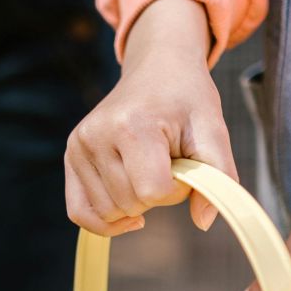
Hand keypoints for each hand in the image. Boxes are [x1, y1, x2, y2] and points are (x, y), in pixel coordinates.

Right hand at [65, 0, 237, 235]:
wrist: (157, 67)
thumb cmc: (187, 98)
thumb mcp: (214, 129)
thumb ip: (219, 175)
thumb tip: (204, 223)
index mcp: (132, 125)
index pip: (153, 192)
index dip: (178, 189)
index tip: (185, 164)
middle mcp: (97, 135)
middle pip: (132, 204)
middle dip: (158, 195)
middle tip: (168, 162)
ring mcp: (79, 146)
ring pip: (109, 212)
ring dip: (136, 203)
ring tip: (147, 167)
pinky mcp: (71, 155)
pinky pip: (79, 212)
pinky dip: (104, 222)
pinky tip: (128, 216)